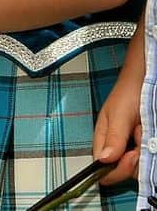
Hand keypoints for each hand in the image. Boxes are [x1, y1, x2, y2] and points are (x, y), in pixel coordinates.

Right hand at [93, 34, 143, 183]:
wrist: (146, 81)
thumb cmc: (128, 92)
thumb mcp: (118, 113)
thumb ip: (112, 136)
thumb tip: (103, 160)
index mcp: (102, 138)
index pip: (102, 165)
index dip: (115, 169)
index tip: (130, 157)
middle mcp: (115, 145)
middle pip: (122, 169)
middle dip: (134, 157)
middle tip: (140, 136)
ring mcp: (131, 146)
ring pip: (138, 165)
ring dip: (144, 150)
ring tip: (144, 129)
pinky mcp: (143, 145)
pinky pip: (146, 156)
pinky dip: (150, 148)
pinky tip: (148, 132)